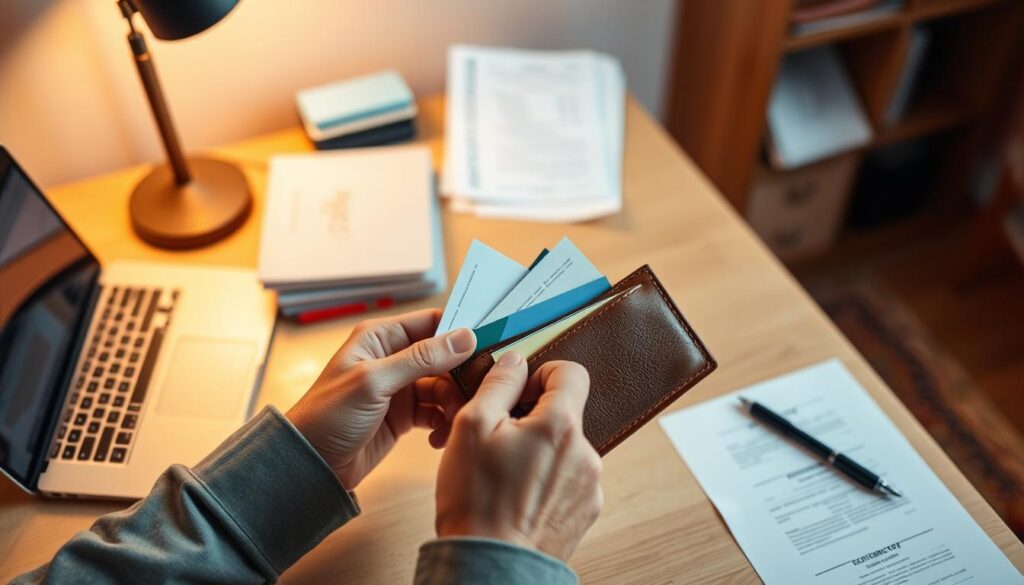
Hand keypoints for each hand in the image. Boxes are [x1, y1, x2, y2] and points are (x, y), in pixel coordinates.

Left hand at [286, 309, 474, 488]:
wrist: (310, 464)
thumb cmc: (328, 415)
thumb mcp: (375, 381)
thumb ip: (421, 359)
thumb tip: (465, 337)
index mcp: (381, 338)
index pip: (432, 323)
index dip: (462, 331)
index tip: (492, 342)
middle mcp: (393, 358)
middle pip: (445, 357)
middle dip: (463, 374)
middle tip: (480, 391)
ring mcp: (400, 387)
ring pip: (444, 386)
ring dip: (455, 401)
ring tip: (457, 418)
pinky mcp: (404, 415)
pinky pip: (437, 411)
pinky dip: (444, 421)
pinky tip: (442, 435)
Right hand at [434, 352, 602, 560]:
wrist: (490, 568)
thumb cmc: (476, 500)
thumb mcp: (472, 426)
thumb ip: (498, 384)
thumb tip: (516, 361)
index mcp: (560, 426)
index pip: (571, 372)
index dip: (542, 372)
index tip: (519, 389)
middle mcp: (585, 453)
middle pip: (564, 415)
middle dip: (531, 419)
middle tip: (496, 439)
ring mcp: (589, 485)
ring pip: (563, 449)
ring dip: (537, 452)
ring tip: (502, 475)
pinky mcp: (585, 511)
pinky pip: (567, 480)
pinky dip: (545, 481)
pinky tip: (517, 497)